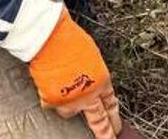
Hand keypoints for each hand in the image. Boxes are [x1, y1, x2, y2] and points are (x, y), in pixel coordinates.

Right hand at [29, 13, 117, 135]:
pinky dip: (50, 96)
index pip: (111, 105)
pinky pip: (52, 103)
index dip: (114, 118)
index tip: (117, 127)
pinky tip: (49, 84)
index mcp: (102, 81)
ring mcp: (70, 100)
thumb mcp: (91, 56)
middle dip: (105, 133)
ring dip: (69, 105)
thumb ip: (92, 74)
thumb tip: (89, 80)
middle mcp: (88, 94)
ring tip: (64, 93)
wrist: (50, 37)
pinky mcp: (52, 101)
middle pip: (99, 121)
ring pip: (71, 112)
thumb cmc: (71, 39)